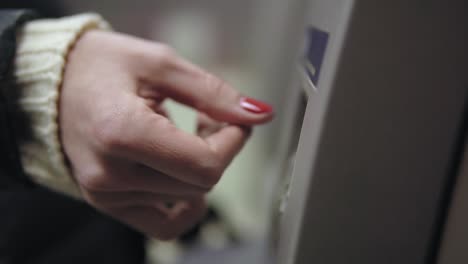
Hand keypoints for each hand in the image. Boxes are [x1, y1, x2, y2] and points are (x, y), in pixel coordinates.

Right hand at [59, 30, 272, 238]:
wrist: (52, 84)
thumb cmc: (99, 67)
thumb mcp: (160, 64)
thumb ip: (213, 92)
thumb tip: (258, 115)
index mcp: (121, 133)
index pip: (204, 165)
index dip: (232, 142)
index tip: (233, 120)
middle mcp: (110, 174)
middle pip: (200, 184)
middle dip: (218, 150)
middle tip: (207, 119)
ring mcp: (106, 195)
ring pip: (187, 200)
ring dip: (200, 170)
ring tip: (184, 137)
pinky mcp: (108, 203)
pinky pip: (162, 225)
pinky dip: (184, 204)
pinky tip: (181, 175)